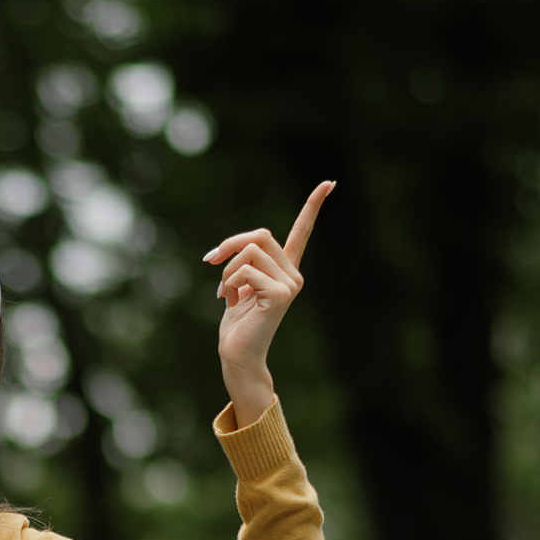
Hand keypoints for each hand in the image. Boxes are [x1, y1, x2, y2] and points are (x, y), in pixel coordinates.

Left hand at [203, 180, 332, 425]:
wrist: (237, 356)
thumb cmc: (236, 325)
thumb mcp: (238, 287)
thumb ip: (242, 264)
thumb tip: (227, 249)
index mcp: (285, 270)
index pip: (302, 232)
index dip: (313, 206)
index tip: (329, 183)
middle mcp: (293, 274)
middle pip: (260, 235)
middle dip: (230, 244)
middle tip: (210, 260)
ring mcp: (290, 284)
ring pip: (249, 252)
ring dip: (226, 270)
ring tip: (224, 294)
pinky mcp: (280, 294)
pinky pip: (245, 271)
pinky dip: (228, 284)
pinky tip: (229, 302)